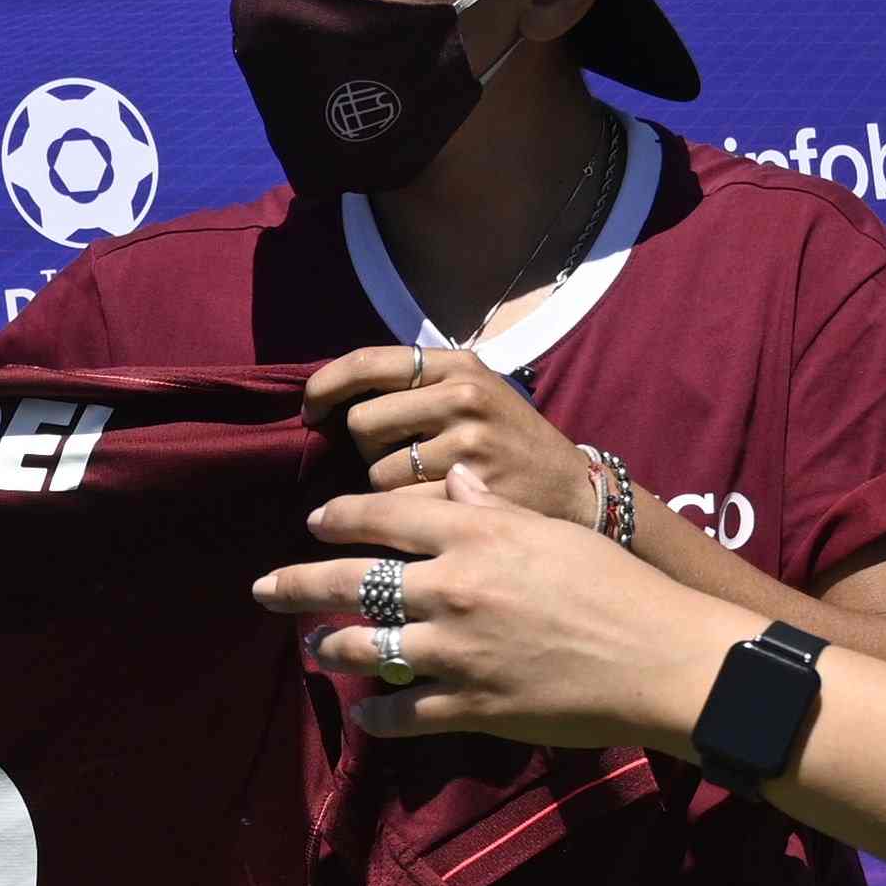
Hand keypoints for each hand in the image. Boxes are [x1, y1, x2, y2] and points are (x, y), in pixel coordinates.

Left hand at [253, 467, 748, 746]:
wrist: (661, 657)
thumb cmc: (617, 586)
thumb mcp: (552, 531)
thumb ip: (491, 509)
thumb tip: (450, 479)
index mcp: (477, 535)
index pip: (385, 515)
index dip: (340, 519)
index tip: (316, 522)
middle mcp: (454, 588)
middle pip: (351, 581)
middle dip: (298, 584)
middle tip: (264, 587)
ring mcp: (457, 652)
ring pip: (364, 648)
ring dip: (331, 648)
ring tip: (314, 647)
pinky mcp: (471, 708)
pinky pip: (403, 714)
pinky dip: (377, 714)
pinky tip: (365, 712)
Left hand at [309, 343, 628, 534]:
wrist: (576, 491)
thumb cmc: (510, 447)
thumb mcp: (474, 397)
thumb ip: (414, 393)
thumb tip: (327, 404)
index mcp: (457, 365)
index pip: (367, 361)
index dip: (325, 386)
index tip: (309, 412)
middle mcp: (462, 395)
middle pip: (360, 424)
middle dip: (364, 452)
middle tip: (399, 465)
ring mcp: (468, 443)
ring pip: (375, 475)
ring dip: (384, 494)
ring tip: (426, 493)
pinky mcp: (469, 491)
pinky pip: (399, 512)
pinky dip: (403, 524)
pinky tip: (431, 520)